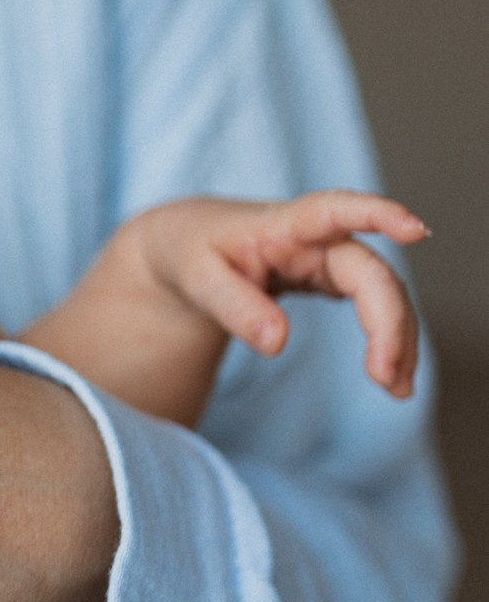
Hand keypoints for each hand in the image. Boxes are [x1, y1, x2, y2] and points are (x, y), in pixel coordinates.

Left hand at [132, 190, 425, 394]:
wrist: (187, 247)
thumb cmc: (191, 254)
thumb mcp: (198, 280)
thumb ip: (235, 309)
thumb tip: (277, 344)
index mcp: (284, 224)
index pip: (336, 210)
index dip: (378, 214)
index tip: (415, 230)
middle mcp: (318, 238)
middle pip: (370, 273)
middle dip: (388, 321)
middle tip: (387, 378)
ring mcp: (330, 259)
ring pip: (382, 294)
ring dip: (397, 339)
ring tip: (397, 390)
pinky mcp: (332, 280)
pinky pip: (373, 308)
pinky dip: (386, 341)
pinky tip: (392, 379)